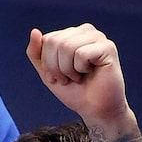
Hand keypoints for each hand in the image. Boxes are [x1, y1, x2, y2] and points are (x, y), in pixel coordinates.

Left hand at [26, 25, 141, 141]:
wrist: (96, 111)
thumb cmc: (75, 92)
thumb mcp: (47, 73)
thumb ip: (36, 53)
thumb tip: (34, 31)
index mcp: (72, 33)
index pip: (48, 39)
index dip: (48, 63)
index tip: (59, 77)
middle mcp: (86, 31)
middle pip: (55, 42)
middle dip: (56, 67)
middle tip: (69, 79)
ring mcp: (98, 37)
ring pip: (66, 46)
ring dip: (68, 70)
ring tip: (79, 77)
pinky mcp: (108, 47)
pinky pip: (81, 54)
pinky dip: (81, 69)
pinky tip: (91, 73)